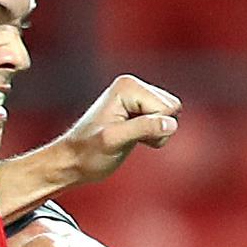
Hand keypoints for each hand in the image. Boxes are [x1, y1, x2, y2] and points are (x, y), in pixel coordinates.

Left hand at [61, 74, 181, 181]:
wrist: (73, 160)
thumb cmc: (88, 152)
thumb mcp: (115, 140)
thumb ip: (144, 128)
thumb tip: (171, 124)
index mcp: (127, 86)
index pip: (167, 108)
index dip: (153, 128)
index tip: (126, 135)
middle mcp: (133, 85)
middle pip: (172, 108)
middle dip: (157, 129)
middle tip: (128, 138)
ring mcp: (137, 97)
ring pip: (171, 116)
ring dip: (155, 134)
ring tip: (128, 138)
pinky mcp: (140, 110)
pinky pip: (165, 122)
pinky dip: (154, 135)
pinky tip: (132, 137)